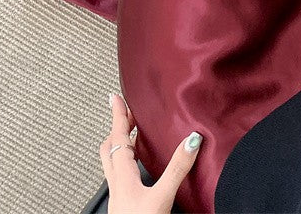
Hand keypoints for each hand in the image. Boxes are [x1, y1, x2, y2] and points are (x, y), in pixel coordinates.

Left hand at [99, 90, 202, 213]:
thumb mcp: (162, 197)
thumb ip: (176, 168)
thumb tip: (191, 141)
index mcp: (122, 176)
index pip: (117, 137)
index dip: (117, 115)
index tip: (114, 97)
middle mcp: (116, 184)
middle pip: (109, 148)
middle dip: (117, 128)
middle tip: (126, 113)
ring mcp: (117, 196)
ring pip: (112, 163)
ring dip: (120, 145)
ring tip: (131, 136)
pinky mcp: (122, 206)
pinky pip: (119, 176)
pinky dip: (125, 164)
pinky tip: (137, 170)